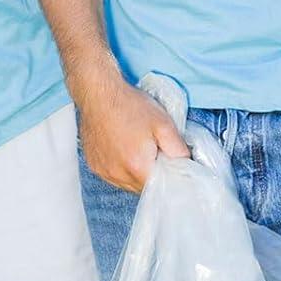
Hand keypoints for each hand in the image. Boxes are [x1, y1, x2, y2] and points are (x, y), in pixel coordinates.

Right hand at [71, 58, 189, 192]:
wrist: (98, 91)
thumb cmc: (129, 105)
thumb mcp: (164, 124)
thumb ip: (179, 150)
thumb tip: (186, 165)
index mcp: (137, 167)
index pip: (161, 188)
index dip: (168, 176)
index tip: (168, 161)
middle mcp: (117, 174)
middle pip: (143, 188)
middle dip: (152, 173)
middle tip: (153, 150)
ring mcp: (103, 171)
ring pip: (127, 184)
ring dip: (135, 172)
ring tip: (136, 147)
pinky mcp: (94, 165)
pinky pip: (113, 175)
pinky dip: (120, 167)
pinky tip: (122, 148)